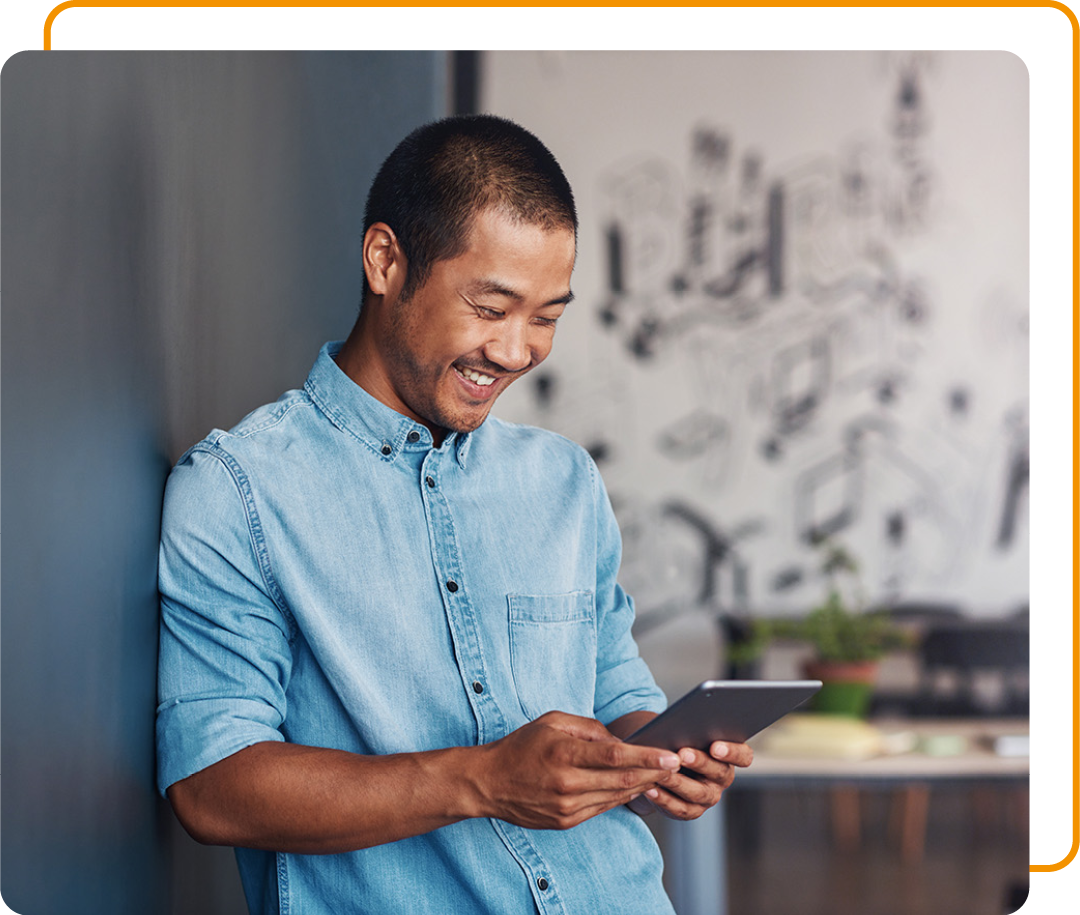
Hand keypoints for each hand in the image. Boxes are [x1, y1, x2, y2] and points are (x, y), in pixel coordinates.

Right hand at [475, 711, 682, 829]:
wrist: (489, 783)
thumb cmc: (522, 746)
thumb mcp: (551, 721)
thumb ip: (588, 727)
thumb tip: (618, 740)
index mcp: (563, 753)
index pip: (615, 756)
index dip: (646, 757)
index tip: (671, 755)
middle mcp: (567, 783)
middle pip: (622, 780)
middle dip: (654, 773)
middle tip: (677, 764)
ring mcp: (567, 807)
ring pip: (616, 797)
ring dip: (643, 786)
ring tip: (663, 775)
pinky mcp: (566, 822)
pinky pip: (603, 808)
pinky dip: (622, 798)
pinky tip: (636, 787)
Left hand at [628, 740, 753, 820]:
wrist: (664, 765)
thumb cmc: (678, 742)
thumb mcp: (686, 734)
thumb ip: (690, 730)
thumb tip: (681, 724)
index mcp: (729, 757)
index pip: (743, 756)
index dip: (732, 752)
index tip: (715, 746)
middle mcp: (723, 778)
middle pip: (719, 772)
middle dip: (700, 762)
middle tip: (682, 754)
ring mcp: (709, 797)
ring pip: (698, 793)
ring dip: (679, 782)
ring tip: (663, 772)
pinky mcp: (692, 811)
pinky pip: (680, 808)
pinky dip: (664, 799)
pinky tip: (651, 789)